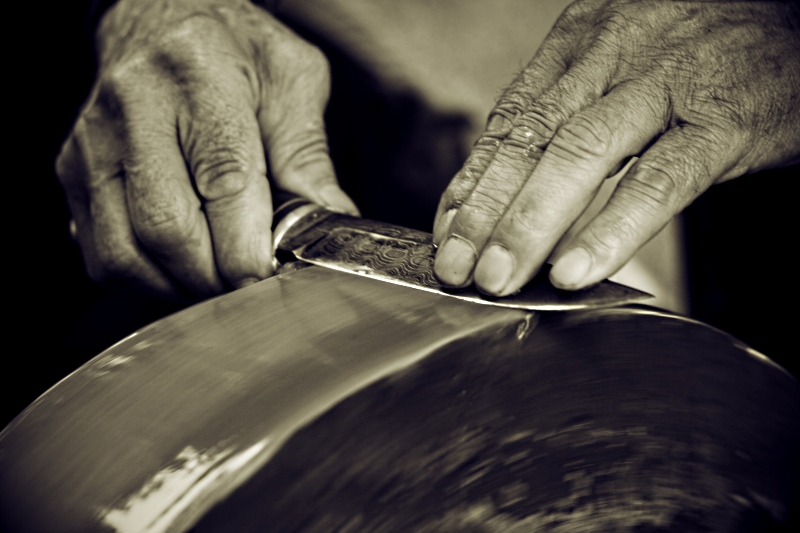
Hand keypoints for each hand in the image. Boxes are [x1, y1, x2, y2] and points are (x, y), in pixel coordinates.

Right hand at [56, 0, 356, 299]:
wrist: (159, 15)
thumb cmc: (232, 49)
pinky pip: (101, 254)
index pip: (223, 180)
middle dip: (215, 276)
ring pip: (125, 253)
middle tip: (248, 284)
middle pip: (166, 228)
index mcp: (201, 76)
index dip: (246, 246)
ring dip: (178, 285)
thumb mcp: (292, 81)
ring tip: (215, 276)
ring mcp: (93, 143)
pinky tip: (179, 265)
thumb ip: (309, 154)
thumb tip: (329, 221)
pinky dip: (145, 278)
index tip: (269, 277)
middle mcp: (135, 107)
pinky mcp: (72, 171)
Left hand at [432, 0, 799, 294]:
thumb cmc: (703, 50)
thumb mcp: (622, 65)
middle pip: (532, 141)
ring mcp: (669, 86)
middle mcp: (615, 55)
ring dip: (529, 224)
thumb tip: (508, 184)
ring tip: (498, 278)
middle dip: (486, 213)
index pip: (510, 119)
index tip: (446, 233)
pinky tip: (575, 268)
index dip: (472, 181)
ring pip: (581, 156)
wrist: (793, 20)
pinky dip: (611, 228)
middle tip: (456, 269)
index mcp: (583, 42)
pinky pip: (658, 181)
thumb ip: (568, 113)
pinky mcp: (723, 122)